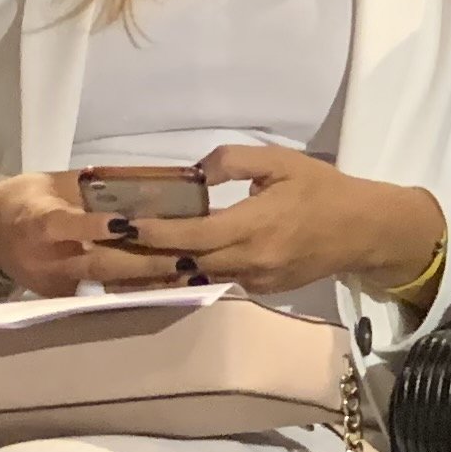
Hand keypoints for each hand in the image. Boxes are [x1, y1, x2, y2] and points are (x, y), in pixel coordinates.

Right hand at [0, 171, 183, 295]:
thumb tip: (149, 180)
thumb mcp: (53, 183)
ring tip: (191, 275)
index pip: (65, 224)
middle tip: (186, 258)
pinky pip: (104, 294)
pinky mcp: (64, 297)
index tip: (129, 224)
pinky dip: (138, 289)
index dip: (94, 226)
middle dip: (143, 262)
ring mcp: (56, 282)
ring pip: (106, 282)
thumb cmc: (27, 200)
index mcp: (38, 220)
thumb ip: (93, 186)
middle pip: (97, 262)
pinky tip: (173, 286)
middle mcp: (47, 256)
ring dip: (149, 280)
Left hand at [119, 151, 442, 296]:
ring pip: (189, 283)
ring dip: (146, 280)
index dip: (149, 232)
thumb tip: (195, 172)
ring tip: (101, 275)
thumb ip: (233, 161)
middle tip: (87, 257)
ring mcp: (252, 280)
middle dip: (132, 264)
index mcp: (252, 226)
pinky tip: (145, 280)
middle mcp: (247, 260)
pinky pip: (208, 287)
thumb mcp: (280, 161)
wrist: (363, 232)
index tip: (113, 225)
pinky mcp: (257, 289)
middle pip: (179, 266)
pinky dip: (175, 284)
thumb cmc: (322, 189)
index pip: (188, 235)